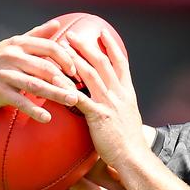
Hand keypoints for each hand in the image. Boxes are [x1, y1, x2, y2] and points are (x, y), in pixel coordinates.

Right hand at [0, 19, 79, 121]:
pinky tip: (47, 118)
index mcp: (19, 43)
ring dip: (56, 94)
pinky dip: (34, 110)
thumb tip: (57, 24)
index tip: (75, 72)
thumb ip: (37, 35)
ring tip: (72, 101)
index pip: (49, 47)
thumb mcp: (15, 45)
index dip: (65, 59)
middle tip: (79, 92)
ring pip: (35, 84)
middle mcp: (12, 56)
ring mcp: (5, 74)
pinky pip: (20, 101)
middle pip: (45, 67)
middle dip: (64, 80)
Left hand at [64, 29, 148, 165]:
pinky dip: (67, 87)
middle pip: (103, 63)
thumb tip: (114, 102)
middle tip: (73, 35)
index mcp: (127, 93)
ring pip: (91, 74)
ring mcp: (109, 104)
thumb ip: (121, 105)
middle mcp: (119, 94)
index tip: (102, 33)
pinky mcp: (98, 116)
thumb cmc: (130, 143)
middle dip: (87, 46)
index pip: (121, 63)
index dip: (111, 46)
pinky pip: (80, 98)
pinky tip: (56, 80)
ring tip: (63, 48)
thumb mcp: (129, 118)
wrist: (134, 157)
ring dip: (76, 58)